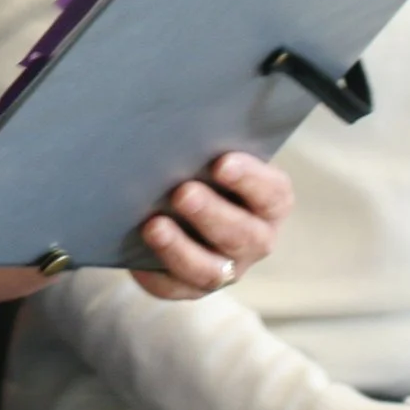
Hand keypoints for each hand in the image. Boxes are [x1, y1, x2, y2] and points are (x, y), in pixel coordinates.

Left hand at [131, 152, 292, 300]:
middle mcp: (254, 238)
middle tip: (183, 192)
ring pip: (212, 270)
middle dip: (212, 214)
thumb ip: (204, 143)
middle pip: (244, 235)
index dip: (250, 180)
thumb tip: (178, 121)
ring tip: (154, 226)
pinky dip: (157, 274)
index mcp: (267, 202)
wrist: (170, 197)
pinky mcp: (191, 286)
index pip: (273, 193)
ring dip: (182, 249)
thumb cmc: (197, 165)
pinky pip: (176, 288)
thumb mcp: (207, 153)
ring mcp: (226, 267)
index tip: (222, 162)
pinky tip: (137, 258)